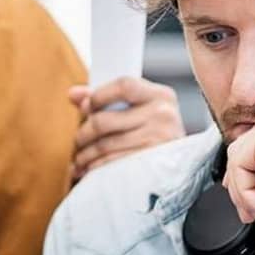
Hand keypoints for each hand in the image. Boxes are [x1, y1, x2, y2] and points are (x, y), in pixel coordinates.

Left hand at [68, 77, 185, 179]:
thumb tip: (73, 94)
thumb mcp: (138, 109)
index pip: (124, 85)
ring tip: (79, 158)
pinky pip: (112, 162)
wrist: (181, 165)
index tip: (86, 107)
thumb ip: (105, 98)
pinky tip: (88, 168)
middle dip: (84, 132)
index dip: (98, 95)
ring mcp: (158, 140)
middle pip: (105, 120)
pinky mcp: (151, 163)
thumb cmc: (153, 131)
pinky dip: (95, 166)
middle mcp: (163, 115)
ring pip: (104, 144)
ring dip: (84, 154)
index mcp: (161, 95)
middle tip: (78, 140)